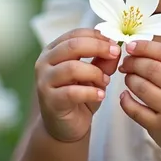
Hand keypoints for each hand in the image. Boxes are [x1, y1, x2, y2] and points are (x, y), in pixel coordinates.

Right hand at [35, 28, 120, 142]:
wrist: (66, 126)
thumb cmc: (80, 94)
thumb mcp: (95, 74)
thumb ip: (103, 60)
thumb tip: (116, 46)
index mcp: (54, 50)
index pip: (76, 34)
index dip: (97, 36)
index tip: (115, 43)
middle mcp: (45, 62)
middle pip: (72, 46)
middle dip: (98, 47)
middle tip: (115, 53)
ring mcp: (44, 81)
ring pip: (72, 68)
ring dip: (95, 73)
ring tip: (106, 81)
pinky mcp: (49, 101)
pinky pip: (72, 92)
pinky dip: (91, 92)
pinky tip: (101, 95)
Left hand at [118, 40, 160, 160]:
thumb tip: (141, 51)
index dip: (145, 47)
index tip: (131, 46)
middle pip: (151, 69)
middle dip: (134, 62)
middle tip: (127, 63)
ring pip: (141, 87)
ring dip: (130, 79)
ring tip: (129, 78)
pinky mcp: (160, 128)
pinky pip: (135, 110)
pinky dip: (125, 101)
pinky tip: (125, 96)